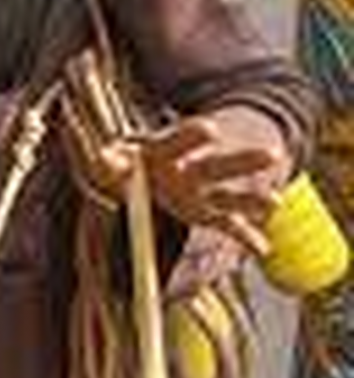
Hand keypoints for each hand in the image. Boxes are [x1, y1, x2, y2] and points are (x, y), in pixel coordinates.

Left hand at [101, 115, 284, 255]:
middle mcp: (191, 171)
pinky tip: (261, 248)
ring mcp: (204, 194)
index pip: (180, 141)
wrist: (153, 166)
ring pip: (231, 196)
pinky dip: (244, 238)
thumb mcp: (117, 156)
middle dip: (243, 162)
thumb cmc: (133, 160)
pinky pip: (229, 228)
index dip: (192, 137)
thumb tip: (102, 157)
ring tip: (275, 203)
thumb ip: (111, 160)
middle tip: (272, 156)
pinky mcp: (209, 215)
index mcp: (168, 151)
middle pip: (218, 167)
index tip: (210, 129)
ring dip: (252, 200)